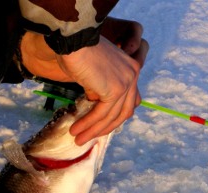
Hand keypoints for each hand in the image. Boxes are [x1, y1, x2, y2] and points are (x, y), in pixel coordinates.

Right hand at [20, 18, 148, 144]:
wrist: (74, 39)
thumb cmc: (78, 50)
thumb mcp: (94, 71)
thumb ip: (100, 86)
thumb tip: (94, 101)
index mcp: (132, 68)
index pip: (130, 100)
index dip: (116, 116)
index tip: (102, 125)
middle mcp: (133, 74)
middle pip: (123, 112)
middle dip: (105, 128)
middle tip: (87, 137)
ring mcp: (126, 82)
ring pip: (111, 116)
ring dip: (93, 130)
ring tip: (78, 139)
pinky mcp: (115, 90)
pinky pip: (102, 114)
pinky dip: (89, 124)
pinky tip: (77, 130)